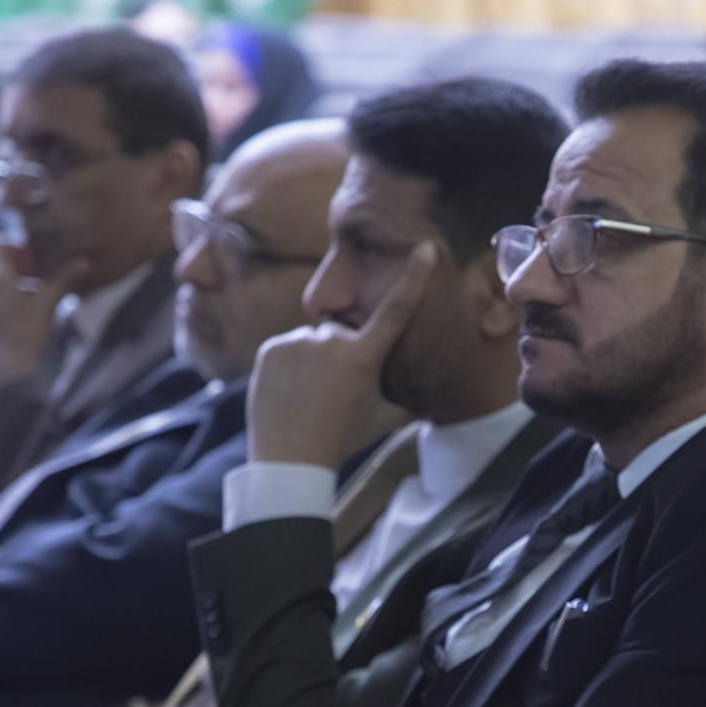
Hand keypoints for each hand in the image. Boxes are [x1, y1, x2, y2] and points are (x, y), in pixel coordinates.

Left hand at [0, 234, 90, 390]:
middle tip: (35, 285)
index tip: (32, 265)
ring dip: (5, 289)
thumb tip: (84, 261)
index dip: (14, 249)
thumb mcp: (48, 308)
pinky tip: (12, 326)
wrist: (6, 382)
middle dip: (13, 270)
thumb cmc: (30, 341)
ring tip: (26, 309)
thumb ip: (62, 280)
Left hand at [245, 241, 435, 467]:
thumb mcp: (382, 418)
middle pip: (342, 334)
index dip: (414, 278)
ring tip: (308, 396)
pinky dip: (290, 365)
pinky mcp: (272, 348)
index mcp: (364, 357)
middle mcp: (332, 341)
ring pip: (313, 342)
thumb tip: (433, 399)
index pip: (396, 310)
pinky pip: (288, 349)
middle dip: (341, 353)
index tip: (425, 247)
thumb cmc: (342, 440)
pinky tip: (290, 392)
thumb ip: (406, 396)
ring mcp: (298, 342)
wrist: (289, 459)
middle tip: (333, 392)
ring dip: (313, 359)